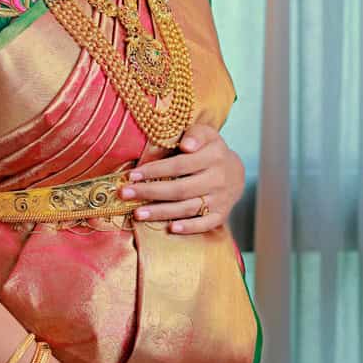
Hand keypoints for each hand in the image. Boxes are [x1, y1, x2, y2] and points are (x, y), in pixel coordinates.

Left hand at [117, 124, 245, 233]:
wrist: (236, 173)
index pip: (179, 165)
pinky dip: (189, 227)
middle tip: (126, 194)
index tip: (132, 175)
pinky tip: (170, 229)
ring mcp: (220, 199)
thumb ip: (194, 134)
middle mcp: (218, 179)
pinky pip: (205, 224)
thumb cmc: (210, 150)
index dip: (155, 170)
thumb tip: (185, 145)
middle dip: (150, 192)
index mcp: (213, 157)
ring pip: (188, 208)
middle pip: (180, 189)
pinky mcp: (221, 215)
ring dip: (161, 212)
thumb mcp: (206, 134)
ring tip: (137, 213)